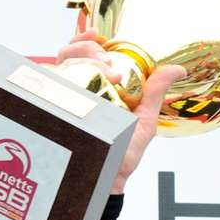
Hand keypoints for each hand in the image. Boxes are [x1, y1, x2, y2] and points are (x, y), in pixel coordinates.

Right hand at [57, 33, 186, 194]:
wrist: (107, 182)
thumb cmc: (123, 154)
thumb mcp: (144, 121)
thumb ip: (155, 93)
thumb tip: (178, 69)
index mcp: (97, 85)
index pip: (85, 52)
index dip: (87, 39)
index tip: (99, 37)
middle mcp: (77, 89)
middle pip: (69, 53)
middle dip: (86, 49)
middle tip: (106, 62)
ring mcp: (62, 101)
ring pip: (55, 66)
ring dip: (76, 60)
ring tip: (100, 71)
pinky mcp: (51, 113)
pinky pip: (41, 89)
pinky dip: (51, 76)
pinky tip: (67, 79)